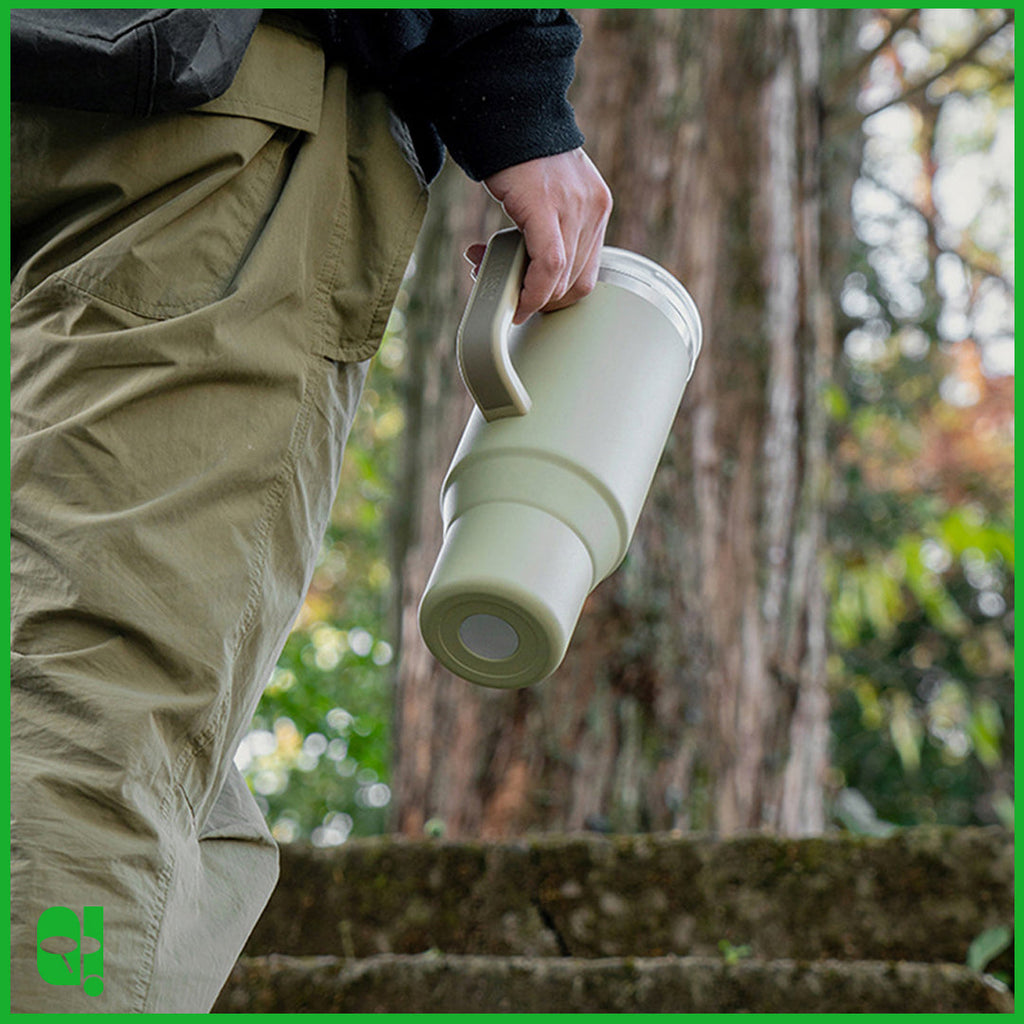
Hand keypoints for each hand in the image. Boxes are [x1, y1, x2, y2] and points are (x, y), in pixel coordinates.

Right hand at [466, 148, 612, 323]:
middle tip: (503, 289)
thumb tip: (530, 269)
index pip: (587, 273)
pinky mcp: (547, 206)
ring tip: (490, 276)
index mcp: (597, 207)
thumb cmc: (519, 153)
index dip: (556, 296)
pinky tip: (514, 299)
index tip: (527, 298)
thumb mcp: (550, 194)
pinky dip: (532, 291)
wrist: (507, 109)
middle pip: (575, 283)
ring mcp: (574, 207)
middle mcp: (593, 208)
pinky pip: (548, 266)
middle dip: (537, 298)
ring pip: (560, 280)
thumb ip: (552, 227)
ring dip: (526, 295)